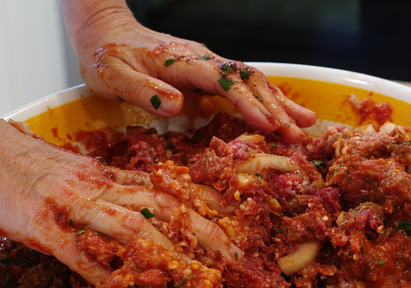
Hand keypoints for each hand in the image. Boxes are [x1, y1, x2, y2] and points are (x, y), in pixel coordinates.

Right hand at [0, 89, 241, 284]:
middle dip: (207, 232)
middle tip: (237, 257)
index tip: (240, 221)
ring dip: (169, 254)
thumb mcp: (82, 177)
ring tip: (198, 277)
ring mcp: (74, 204)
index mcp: (113, 177)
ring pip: (133, 226)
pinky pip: (81, 251)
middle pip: (166, 206)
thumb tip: (147, 216)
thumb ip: (114, 195)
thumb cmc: (29, 166)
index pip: (172, 188)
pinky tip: (129, 286)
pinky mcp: (42, 224)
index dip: (210, 204)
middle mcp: (102, 187)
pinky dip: (108, 270)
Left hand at [60, 0, 315, 142]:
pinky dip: (265, 99)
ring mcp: (206, 64)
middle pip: (247, 81)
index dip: (247, 104)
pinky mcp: (206, 72)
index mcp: (180, 61)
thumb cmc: (105, 56)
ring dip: (279, 102)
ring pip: (251, 80)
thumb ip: (143, 90)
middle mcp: (201, 59)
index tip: (269, 126)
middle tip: (299, 135)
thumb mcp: (112, 77)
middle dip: (276, 108)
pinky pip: (241, 84)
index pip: (222, 82)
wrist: (104, 30)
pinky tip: (280, 112)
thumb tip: (178, 105)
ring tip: (307, 123)